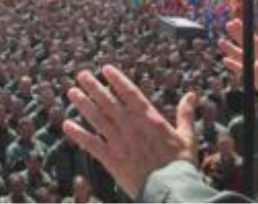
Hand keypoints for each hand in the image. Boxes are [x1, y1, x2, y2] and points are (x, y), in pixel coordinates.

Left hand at [63, 65, 196, 199]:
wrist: (170, 189)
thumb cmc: (180, 164)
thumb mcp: (187, 136)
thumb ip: (186, 114)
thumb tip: (191, 95)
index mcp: (149, 119)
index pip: (130, 93)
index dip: (117, 80)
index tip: (105, 68)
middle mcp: (131, 126)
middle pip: (109, 102)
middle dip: (94, 87)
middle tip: (81, 74)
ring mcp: (119, 142)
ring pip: (97, 118)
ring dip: (83, 104)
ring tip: (71, 92)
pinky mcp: (111, 158)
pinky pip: (91, 144)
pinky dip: (78, 134)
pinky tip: (66, 125)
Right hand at [219, 18, 257, 122]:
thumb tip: (256, 64)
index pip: (256, 44)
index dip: (246, 34)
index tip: (237, 23)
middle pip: (249, 47)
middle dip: (238, 36)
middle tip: (228, 24)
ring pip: (245, 58)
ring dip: (233, 50)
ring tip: (221, 42)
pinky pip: (244, 71)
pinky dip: (235, 65)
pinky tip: (226, 61)